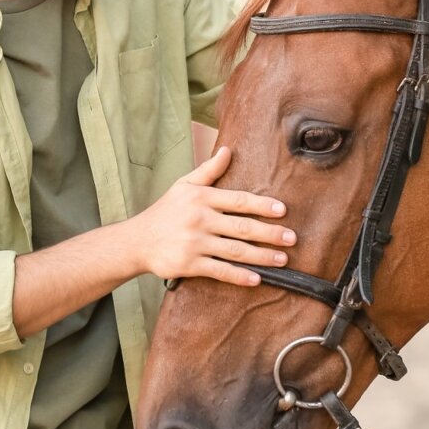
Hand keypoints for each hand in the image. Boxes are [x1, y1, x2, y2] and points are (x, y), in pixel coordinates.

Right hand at [134, 146, 295, 285]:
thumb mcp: (184, 185)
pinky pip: (220, 271)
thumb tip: (227, 150)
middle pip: (242, 227)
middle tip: (292, 238)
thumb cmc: (165, 211)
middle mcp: (199, 219)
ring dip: (262, 256)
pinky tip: (257, 278)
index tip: (282, 211)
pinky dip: (239, 276)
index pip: (238, 200)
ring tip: (282, 259)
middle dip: (270, 234)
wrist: (137, 241)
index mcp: (201, 198)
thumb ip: (208, 170)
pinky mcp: (189, 264)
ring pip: (235, 251)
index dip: (262, 206)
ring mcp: (194, 243)